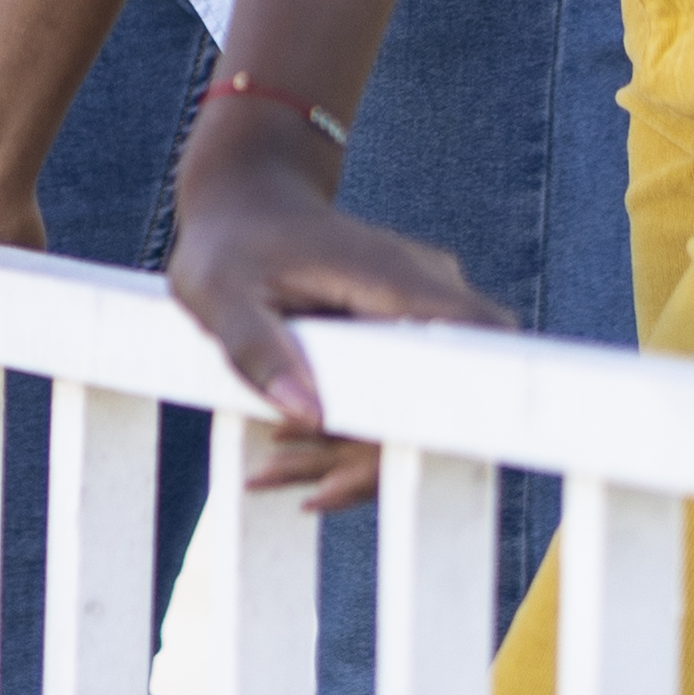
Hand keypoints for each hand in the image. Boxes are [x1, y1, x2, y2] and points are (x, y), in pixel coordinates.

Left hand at [164, 121, 500, 510]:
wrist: (242, 201)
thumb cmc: (226, 244)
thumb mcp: (217, 294)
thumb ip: (257, 349)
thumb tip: (309, 415)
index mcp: (392, 280)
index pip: (476, 341)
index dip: (466, 406)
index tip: (407, 455)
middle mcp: (424, 295)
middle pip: (444, 397)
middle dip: (378, 456)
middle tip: (305, 493)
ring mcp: (417, 315)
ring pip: (417, 406)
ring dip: (353, 455)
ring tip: (268, 473)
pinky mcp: (400, 333)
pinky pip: (394, 395)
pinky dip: (346, 432)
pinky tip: (283, 450)